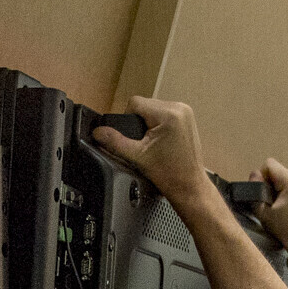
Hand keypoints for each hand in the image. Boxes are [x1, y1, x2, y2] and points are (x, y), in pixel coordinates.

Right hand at [93, 97, 221, 215]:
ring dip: (148, 123)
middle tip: (144, 144)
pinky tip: (161, 140)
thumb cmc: (170, 174)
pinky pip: (164, 113)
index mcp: (168, 114)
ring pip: (153, 108)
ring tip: (153, 143)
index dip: (127, 120)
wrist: (189, 186)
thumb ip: (115, 142)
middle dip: (139, 123)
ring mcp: (186, 111)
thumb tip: (98, 132)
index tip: (135, 138)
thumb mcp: (137, 157)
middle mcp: (179, 108)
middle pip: (144, 105)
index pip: (135, 102)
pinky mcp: (188, 117)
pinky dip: (158, 124)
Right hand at [256, 158, 287, 272]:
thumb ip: (254, 191)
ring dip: (273, 185)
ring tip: (275, 202)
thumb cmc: (282, 228)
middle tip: (268, 200)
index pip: (268, 164)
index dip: (261, 177)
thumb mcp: (262, 212)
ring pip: (279, 173)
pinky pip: (285, 178)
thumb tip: (254, 175)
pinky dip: (279, 187)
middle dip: (267, 181)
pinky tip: (281, 201)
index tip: (262, 193)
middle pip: (274, 168)